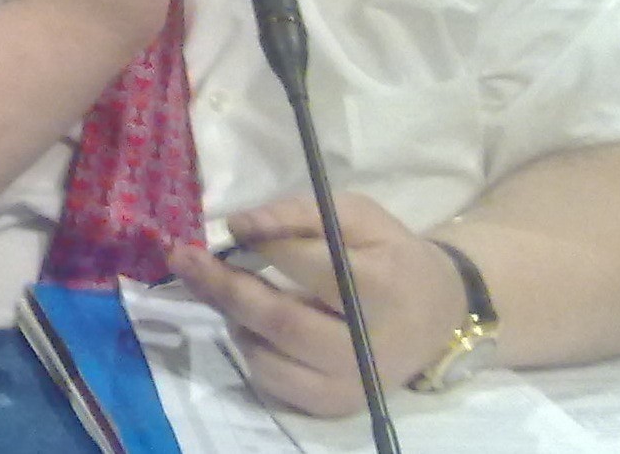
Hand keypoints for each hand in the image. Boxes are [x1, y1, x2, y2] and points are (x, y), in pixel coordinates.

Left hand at [168, 194, 466, 416]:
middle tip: (182, 258)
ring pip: (268, 357)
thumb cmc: (389, 253)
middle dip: (223, 287)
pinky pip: (273, 383)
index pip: (310, 266)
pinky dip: (250, 349)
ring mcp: (350, 385)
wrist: (437, 313)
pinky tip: (248, 321)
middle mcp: (365, 346)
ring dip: (231, 317)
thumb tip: (239, 225)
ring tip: (217, 285)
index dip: (264, 244)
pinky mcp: (335, 407)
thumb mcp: (356, 215)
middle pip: (279, 321)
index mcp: (380, 286)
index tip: (229, 226)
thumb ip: (298, 213)